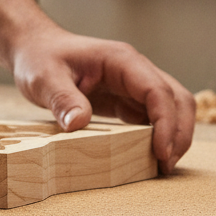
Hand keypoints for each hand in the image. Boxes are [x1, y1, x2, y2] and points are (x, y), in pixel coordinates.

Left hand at [9, 27, 195, 173]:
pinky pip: (153, 117)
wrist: (36, 49)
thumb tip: (78, 124)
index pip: (157, 90)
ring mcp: (133, 85)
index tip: (161, 152)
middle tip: (166, 166)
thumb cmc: (41, 57)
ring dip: (174, 135)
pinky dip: (159, 137)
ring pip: (172, 108)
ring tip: (163, 166)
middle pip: (177, 99)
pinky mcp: (127, 99)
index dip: (166, 122)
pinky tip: (149, 157)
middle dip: (179, 132)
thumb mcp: (44, 78)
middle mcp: (135, 70)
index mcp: (121, 60)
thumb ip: (62, 99)